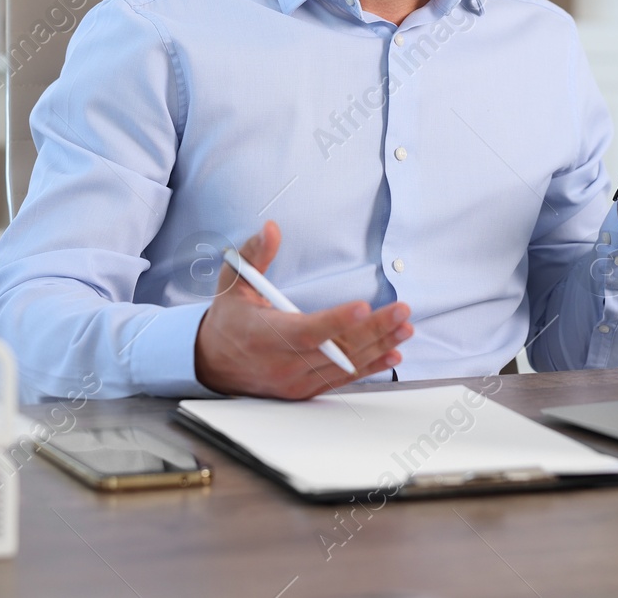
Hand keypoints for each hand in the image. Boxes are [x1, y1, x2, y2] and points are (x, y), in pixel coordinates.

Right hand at [194, 220, 412, 398]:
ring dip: (379, 346)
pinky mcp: (306, 389)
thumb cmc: (229, 319)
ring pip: (344, 364)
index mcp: (264, 335)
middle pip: (336, 348)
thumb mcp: (233, 283)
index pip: (306, 331)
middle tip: (401, 311)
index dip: (335, 321)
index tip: (362, 306)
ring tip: (404, 328)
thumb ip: (254, 254)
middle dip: (373, 329)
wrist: (212, 364)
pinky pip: (342, 379)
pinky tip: (392, 353)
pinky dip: (370, 367)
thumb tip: (270, 228)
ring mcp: (296, 380)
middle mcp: (283, 363)